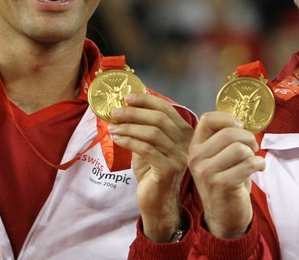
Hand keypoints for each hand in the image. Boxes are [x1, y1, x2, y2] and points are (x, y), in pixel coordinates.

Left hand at [108, 93, 193, 241]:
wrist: (156, 202)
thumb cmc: (152, 172)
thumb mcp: (149, 144)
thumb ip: (143, 127)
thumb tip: (125, 106)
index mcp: (184, 133)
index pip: (167, 109)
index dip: (146, 100)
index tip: (127, 97)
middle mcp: (186, 143)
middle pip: (160, 119)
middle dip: (134, 112)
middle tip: (115, 112)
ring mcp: (179, 157)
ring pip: (153, 133)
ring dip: (129, 127)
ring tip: (112, 127)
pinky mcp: (168, 170)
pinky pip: (147, 149)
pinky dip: (129, 141)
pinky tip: (117, 139)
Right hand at [188, 111, 264, 238]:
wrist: (224, 216)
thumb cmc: (226, 182)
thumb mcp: (217, 158)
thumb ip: (223, 139)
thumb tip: (240, 122)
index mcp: (194, 147)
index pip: (208, 119)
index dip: (228, 119)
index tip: (240, 127)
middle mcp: (196, 158)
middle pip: (228, 132)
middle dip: (248, 137)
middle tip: (253, 147)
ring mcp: (206, 172)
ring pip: (239, 148)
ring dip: (253, 153)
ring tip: (253, 161)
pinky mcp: (221, 184)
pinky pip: (248, 163)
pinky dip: (259, 164)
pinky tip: (258, 169)